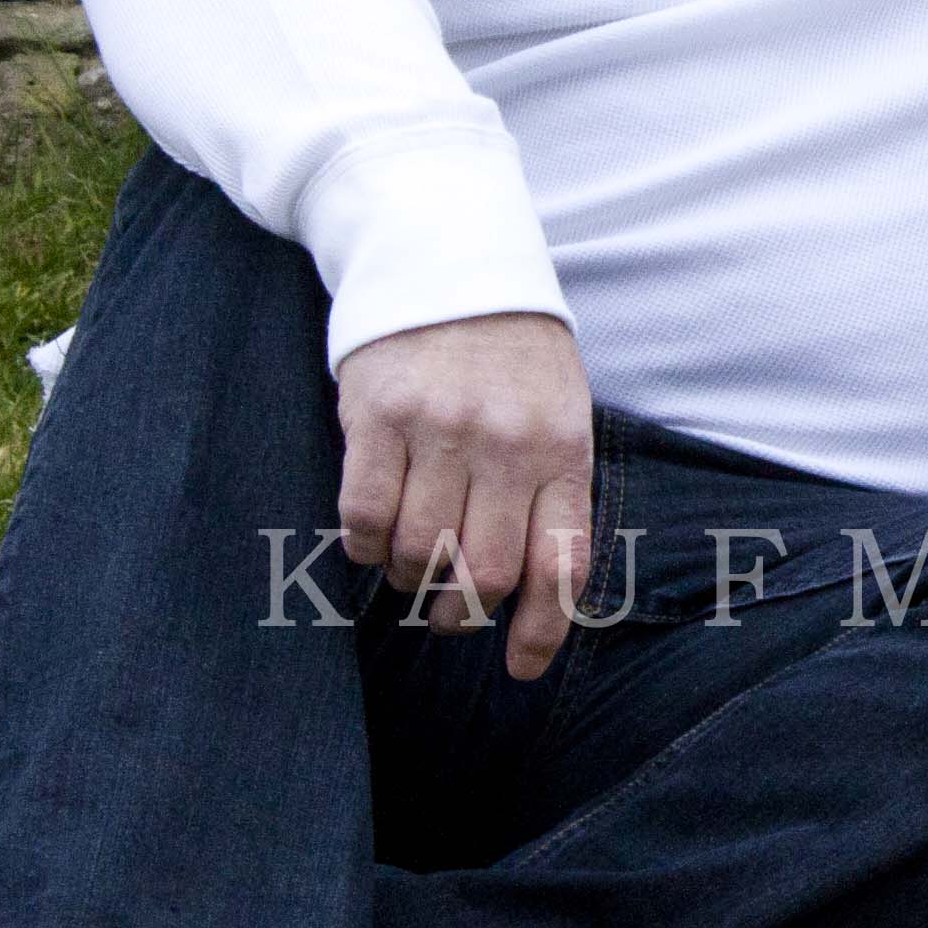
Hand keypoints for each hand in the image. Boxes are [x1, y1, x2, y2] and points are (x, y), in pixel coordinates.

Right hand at [333, 312, 593, 676]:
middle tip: (445, 614)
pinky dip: (366, 546)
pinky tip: (374, 536)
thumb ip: (549, 492)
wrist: (446, 259)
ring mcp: (440, 429)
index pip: (560, 562)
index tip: (519, 668)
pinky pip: (364, 516)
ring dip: (409, 579)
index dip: (539, 629)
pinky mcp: (377, 416)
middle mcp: (507, 443)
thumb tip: (529, 592)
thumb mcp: (556, 412)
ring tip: (411, 563)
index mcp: (562, 448)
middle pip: (482, 574)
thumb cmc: (510, 353)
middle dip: (460, 614)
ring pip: (419, 553)